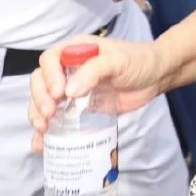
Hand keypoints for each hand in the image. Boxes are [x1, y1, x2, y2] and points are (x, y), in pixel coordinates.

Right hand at [28, 36, 167, 151]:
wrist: (157, 76)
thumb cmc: (139, 61)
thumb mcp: (119, 61)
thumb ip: (96, 70)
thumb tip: (69, 91)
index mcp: (76, 51)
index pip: (50, 60)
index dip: (49, 76)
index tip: (59, 93)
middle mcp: (69, 70)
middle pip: (41, 81)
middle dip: (39, 98)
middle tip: (49, 114)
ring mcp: (73, 91)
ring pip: (44, 101)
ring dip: (37, 115)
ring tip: (43, 130)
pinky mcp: (79, 110)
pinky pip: (58, 120)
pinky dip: (47, 132)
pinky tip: (41, 144)